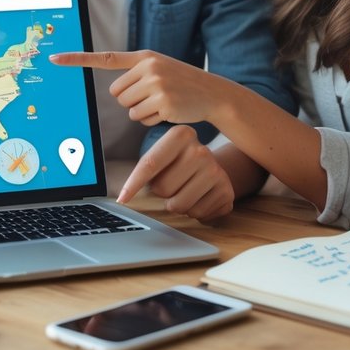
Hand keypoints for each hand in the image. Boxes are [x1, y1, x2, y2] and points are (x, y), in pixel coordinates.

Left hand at [50, 49, 235, 126]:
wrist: (213, 93)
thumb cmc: (182, 82)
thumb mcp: (160, 67)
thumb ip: (138, 72)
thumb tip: (116, 91)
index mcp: (144, 57)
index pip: (105, 57)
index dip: (78, 59)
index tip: (54, 59)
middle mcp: (148, 68)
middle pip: (117, 93)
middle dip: (131, 99)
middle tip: (154, 95)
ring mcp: (156, 85)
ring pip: (128, 108)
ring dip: (142, 110)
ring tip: (163, 101)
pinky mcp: (163, 103)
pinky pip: (141, 119)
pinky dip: (152, 119)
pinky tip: (169, 110)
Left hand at [120, 125, 234, 220]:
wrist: (214, 165)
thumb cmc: (180, 162)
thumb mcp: (164, 154)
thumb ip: (146, 169)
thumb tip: (124, 196)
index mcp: (181, 135)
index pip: (150, 164)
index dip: (134, 184)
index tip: (122, 199)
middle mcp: (201, 150)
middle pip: (163, 188)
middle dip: (162, 192)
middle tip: (173, 182)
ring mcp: (216, 171)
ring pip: (179, 205)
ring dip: (177, 204)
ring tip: (186, 190)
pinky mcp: (227, 191)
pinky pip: (197, 214)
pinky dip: (194, 212)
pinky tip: (200, 197)